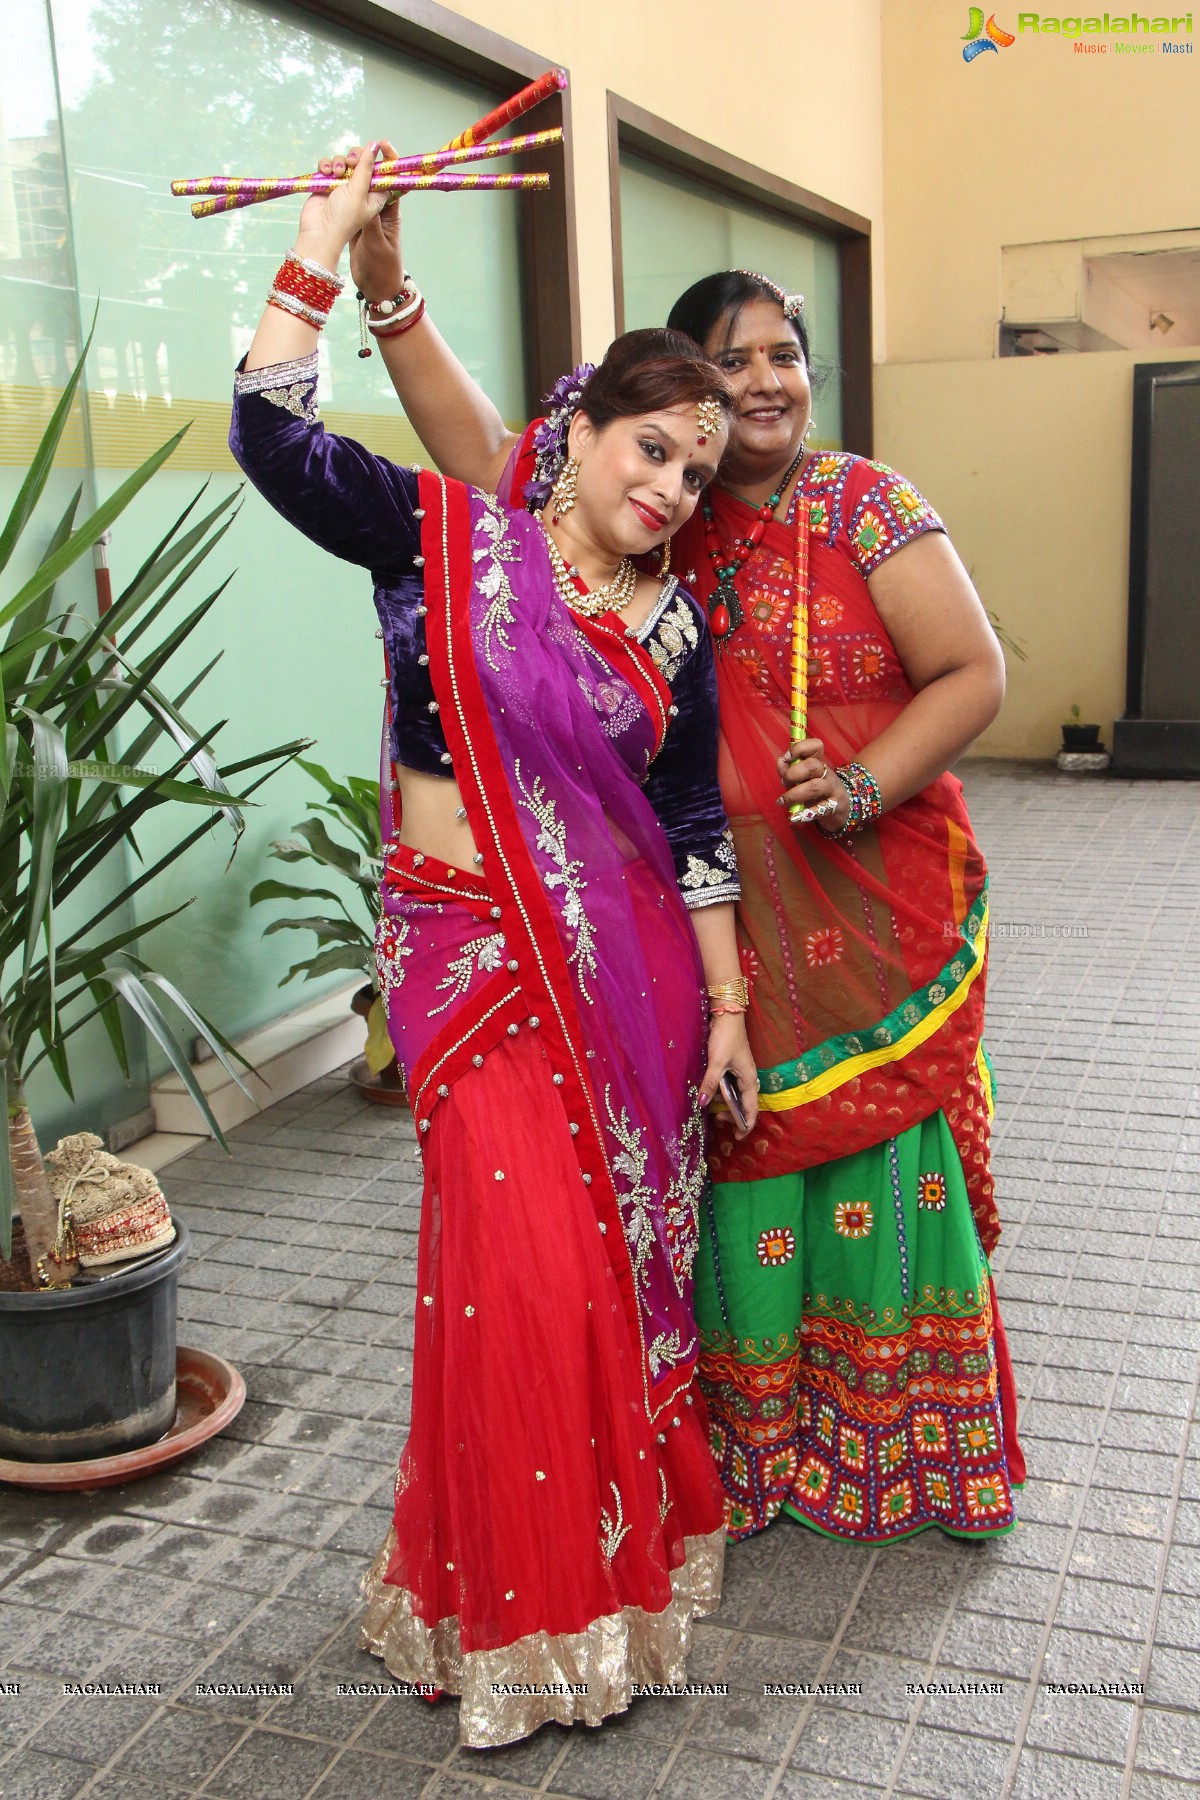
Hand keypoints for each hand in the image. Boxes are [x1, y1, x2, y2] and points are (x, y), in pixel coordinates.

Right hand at [293, 138, 392, 269]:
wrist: (318, 234)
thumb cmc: (344, 220)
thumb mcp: (359, 192)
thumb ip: (366, 168)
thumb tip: (374, 145)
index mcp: (376, 195)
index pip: (385, 172)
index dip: (386, 157)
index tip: (383, 143)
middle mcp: (361, 190)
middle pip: (364, 162)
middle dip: (358, 157)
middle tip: (352, 162)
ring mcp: (344, 187)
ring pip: (345, 161)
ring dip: (340, 162)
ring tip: (336, 173)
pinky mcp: (328, 185)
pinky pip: (329, 166)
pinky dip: (326, 165)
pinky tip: (325, 172)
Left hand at [699, 1011, 758, 1139]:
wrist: (727, 1015)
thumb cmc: (726, 1038)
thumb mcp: (717, 1062)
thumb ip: (710, 1084)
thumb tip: (701, 1103)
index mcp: (749, 1080)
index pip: (752, 1109)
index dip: (746, 1124)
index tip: (738, 1137)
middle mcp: (748, 1078)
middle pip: (746, 1104)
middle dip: (734, 1116)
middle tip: (719, 1121)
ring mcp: (741, 1072)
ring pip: (737, 1096)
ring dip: (728, 1105)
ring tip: (714, 1109)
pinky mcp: (734, 1066)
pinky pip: (731, 1086)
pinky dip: (724, 1094)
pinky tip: (713, 1094)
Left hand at [776, 736, 848, 832]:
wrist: (843, 809)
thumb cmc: (818, 792)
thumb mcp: (803, 780)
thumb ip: (789, 770)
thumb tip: (780, 761)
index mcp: (819, 762)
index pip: (816, 745)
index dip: (800, 748)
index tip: (787, 757)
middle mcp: (826, 773)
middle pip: (812, 765)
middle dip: (793, 774)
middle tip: (783, 783)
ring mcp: (832, 789)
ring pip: (815, 787)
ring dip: (794, 794)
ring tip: (782, 801)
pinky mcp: (835, 806)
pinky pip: (820, 809)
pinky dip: (804, 815)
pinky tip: (793, 818)